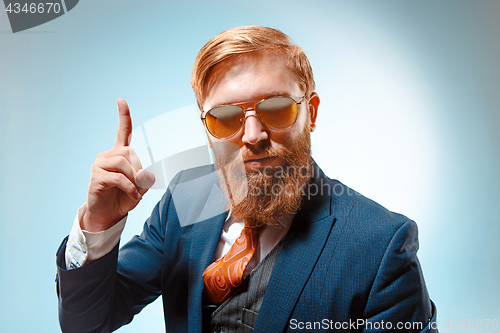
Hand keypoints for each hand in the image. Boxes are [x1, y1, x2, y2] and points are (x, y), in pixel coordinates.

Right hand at [81, 99, 154, 231]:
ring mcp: (99, 164)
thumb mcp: (140, 186)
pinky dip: (129, 187)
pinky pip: (118, 177)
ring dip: (134, 179)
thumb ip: (144, 177)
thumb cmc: (124, 197)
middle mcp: (107, 155)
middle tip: (140, 185)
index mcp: (119, 154)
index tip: (121, 101)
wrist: (109, 214)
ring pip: (123, 163)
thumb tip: (142, 173)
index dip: (123, 116)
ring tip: (135, 191)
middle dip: (139, 169)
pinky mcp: (96, 176)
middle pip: (129, 152)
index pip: (122, 131)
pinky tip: (132, 194)